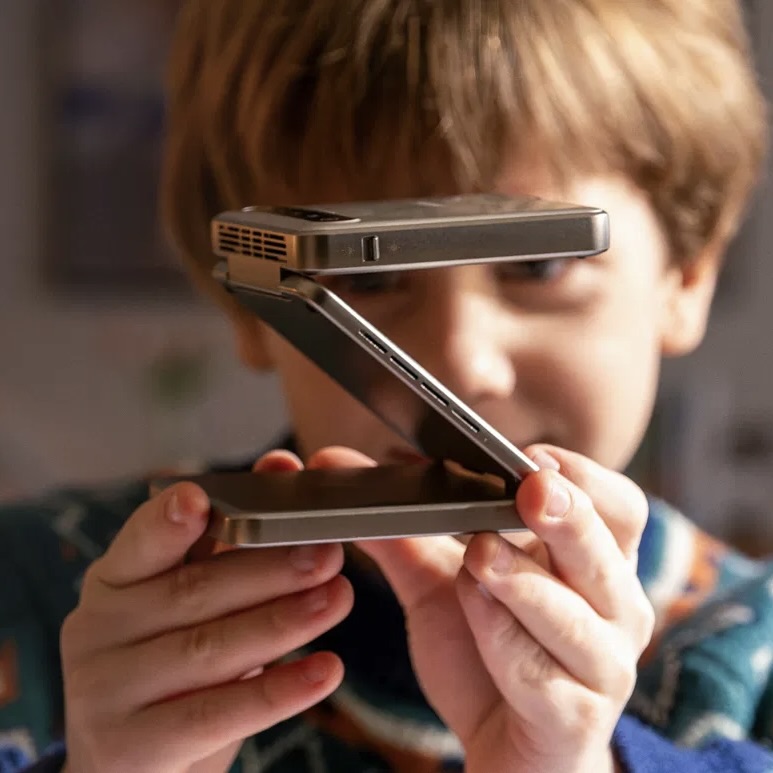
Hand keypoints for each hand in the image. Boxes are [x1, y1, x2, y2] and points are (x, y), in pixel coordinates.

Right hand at [60, 451, 353, 772]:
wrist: (132, 762)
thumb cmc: (171, 661)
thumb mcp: (190, 599)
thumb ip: (230, 538)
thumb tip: (281, 466)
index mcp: (114, 581)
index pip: (141, 543)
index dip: (169, 521)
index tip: (203, 496)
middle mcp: (97, 629)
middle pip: (193, 593)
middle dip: (268, 570)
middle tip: (328, 552)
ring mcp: (106, 692)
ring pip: (208, 649)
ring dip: (283, 621)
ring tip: (338, 598)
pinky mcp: (133, 748)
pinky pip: (216, 714)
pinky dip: (278, 690)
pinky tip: (326, 670)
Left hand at [314, 445, 653, 772]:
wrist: (510, 750)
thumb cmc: (489, 653)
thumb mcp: (440, 581)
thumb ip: (398, 526)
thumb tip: (334, 464)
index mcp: (593, 562)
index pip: (618, 507)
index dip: (584, 477)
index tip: (532, 457)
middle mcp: (613, 609)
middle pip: (603, 549)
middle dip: (566, 515)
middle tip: (529, 487)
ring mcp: (602, 667)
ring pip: (573, 615)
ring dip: (523, 581)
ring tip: (479, 554)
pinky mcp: (574, 719)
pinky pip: (541, 675)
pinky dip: (503, 639)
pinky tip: (470, 606)